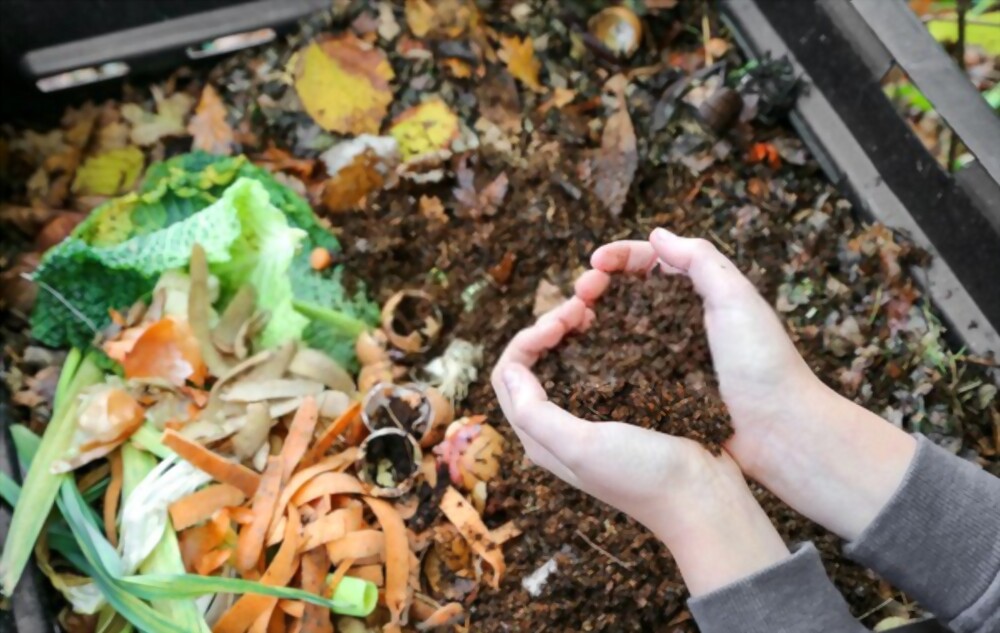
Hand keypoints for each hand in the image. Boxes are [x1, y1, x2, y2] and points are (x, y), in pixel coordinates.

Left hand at [491, 297, 789, 594]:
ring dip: (570, 331)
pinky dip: (597, 342)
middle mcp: (558, 427)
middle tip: (581, 306)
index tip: (564, 321)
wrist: (703, 497)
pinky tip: (616, 327)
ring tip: (594, 309)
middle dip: (549, 328)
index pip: (509, 375)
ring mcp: (591, 417)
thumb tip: (511, 370)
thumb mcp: (581, 446)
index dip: (527, 339)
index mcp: (540, 437)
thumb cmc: (642, 474)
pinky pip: (596, 366)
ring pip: (563, 361)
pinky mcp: (621, 409)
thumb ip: (535, 413)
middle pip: (533, 364)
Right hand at [580, 228, 916, 540]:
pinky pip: (622, 367)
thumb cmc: (763, 363)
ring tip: (572, 321)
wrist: (779, 432)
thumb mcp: (736, 298)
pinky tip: (581, 355)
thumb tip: (657, 234)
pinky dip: (598, 356)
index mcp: (700, 293)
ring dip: (591, 318)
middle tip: (579, 293)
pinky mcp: (659, 390)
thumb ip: (700, 260)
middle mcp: (679, 322)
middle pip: (626, 292)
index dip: (619, 257)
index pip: (650, 261)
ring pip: (618, 327)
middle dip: (597, 284)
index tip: (594, 263)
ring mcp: (666, 357)